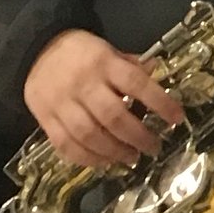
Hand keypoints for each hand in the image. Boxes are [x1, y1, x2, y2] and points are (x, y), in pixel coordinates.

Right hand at [23, 28, 185, 168]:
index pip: (137, 83)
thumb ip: (130, 65)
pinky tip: (104, 162)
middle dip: (137, 136)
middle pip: (113, 116)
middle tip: (154, 147)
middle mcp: (84, 84)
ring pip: (90, 135)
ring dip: (114, 152)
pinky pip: (66, 145)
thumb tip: (156, 71)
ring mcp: (62, 104)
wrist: (36, 52)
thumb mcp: (109, 50)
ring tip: (132, 157)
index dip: (159, 102)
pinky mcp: (45, 120)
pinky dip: (87, 159)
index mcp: (104, 63)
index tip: (177, 118)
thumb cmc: (82, 52)